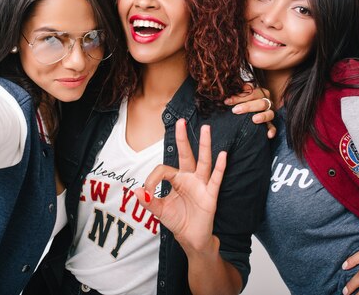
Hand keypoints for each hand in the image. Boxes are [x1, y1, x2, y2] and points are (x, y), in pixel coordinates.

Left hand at [133, 119, 225, 254]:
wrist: (191, 238)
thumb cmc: (178, 221)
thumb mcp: (159, 211)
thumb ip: (148, 201)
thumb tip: (136, 191)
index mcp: (177, 180)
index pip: (164, 169)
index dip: (152, 178)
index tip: (146, 190)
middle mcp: (190, 178)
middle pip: (187, 154)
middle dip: (183, 138)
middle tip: (181, 121)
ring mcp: (201, 185)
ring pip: (204, 161)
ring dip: (204, 145)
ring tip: (206, 129)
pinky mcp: (210, 195)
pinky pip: (215, 179)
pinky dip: (219, 167)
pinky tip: (223, 155)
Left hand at [224, 83, 275, 137]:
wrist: (247, 113)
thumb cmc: (242, 102)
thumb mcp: (240, 96)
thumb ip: (238, 92)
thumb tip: (233, 88)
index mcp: (260, 93)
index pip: (252, 92)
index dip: (240, 96)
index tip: (228, 101)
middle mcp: (266, 102)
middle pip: (261, 103)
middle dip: (248, 106)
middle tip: (235, 110)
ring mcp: (269, 113)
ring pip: (269, 114)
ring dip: (262, 116)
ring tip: (254, 119)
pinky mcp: (270, 123)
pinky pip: (273, 127)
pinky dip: (271, 131)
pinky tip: (268, 135)